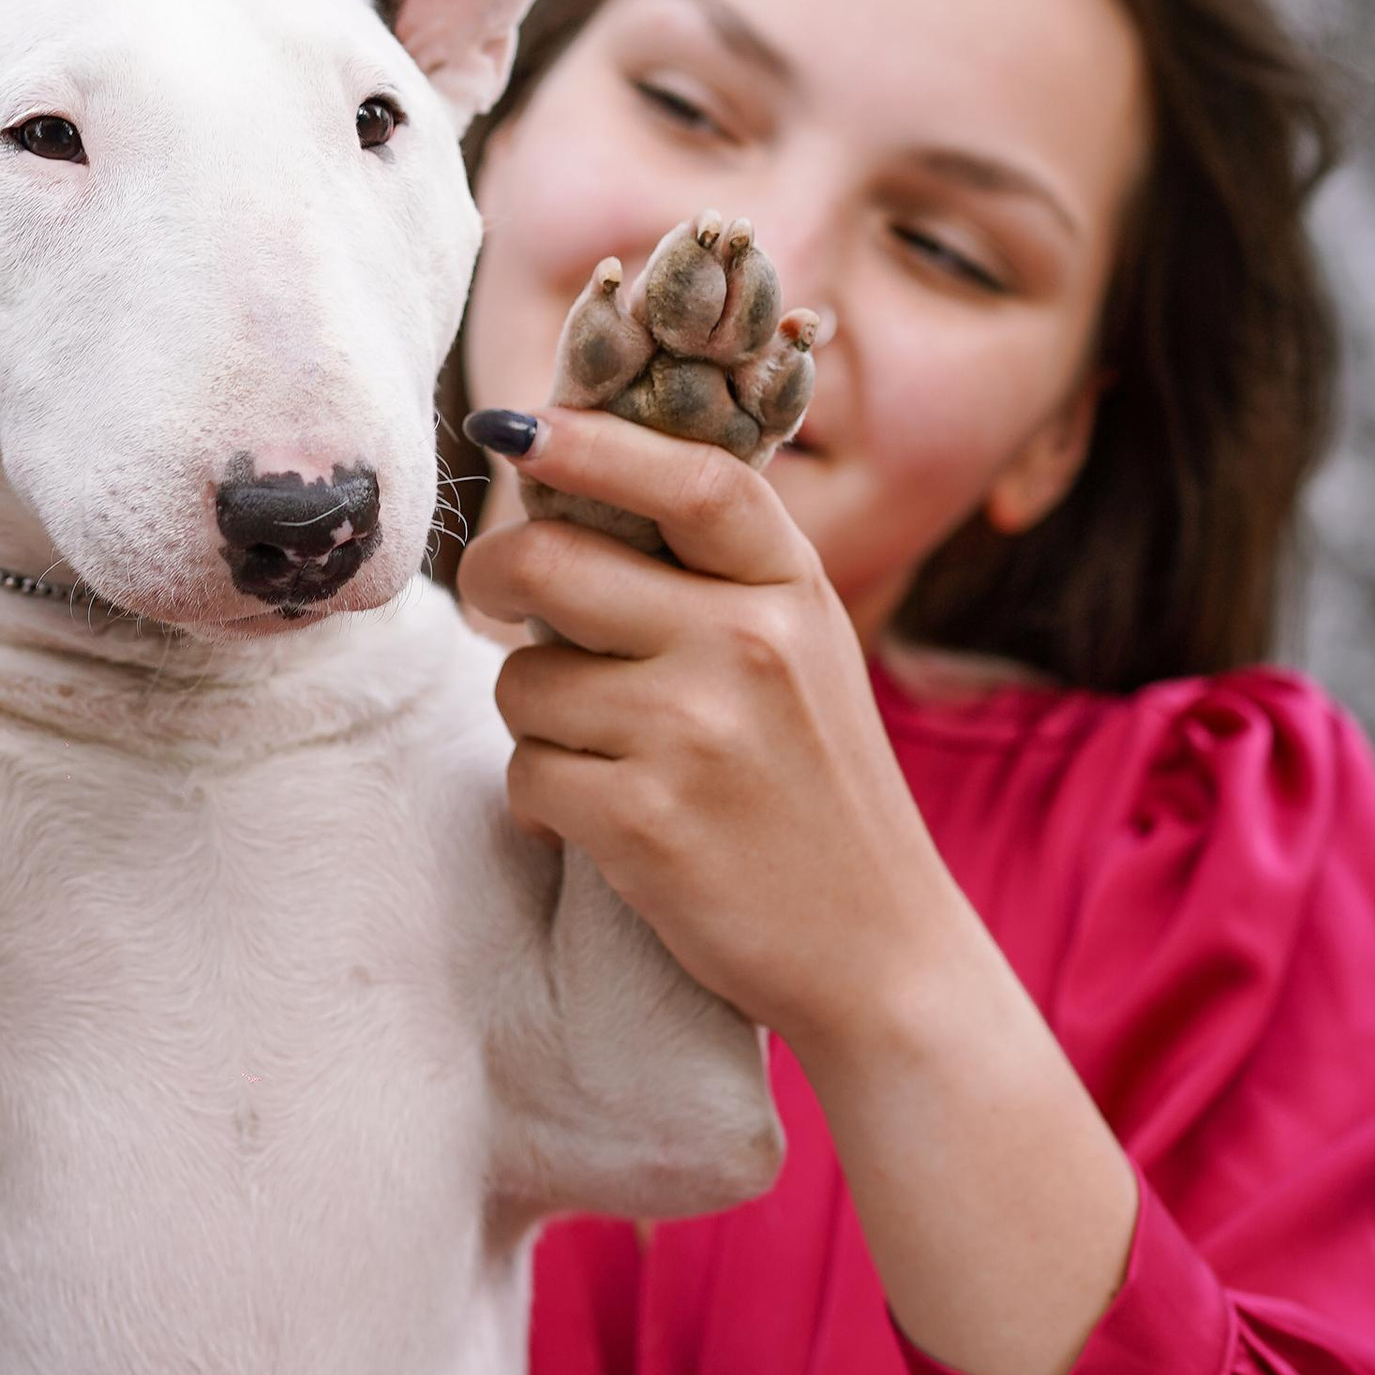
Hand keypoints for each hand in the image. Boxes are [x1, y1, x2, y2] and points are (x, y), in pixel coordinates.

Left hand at [457, 408, 1138, 1374]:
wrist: (879, 951)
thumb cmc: (815, 790)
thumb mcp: (804, 652)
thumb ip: (712, 577)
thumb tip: (559, 489)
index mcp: (794, 590)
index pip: (688, 480)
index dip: (592, 441)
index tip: (516, 424)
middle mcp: (750, 644)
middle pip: (551, 562)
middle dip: (496, 578)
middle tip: (496, 598)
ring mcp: (696, 732)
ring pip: (521, 680)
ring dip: (536, 717)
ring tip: (608, 753)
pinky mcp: (644, 821)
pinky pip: (525, 774)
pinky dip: (542, 800)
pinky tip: (604, 821)